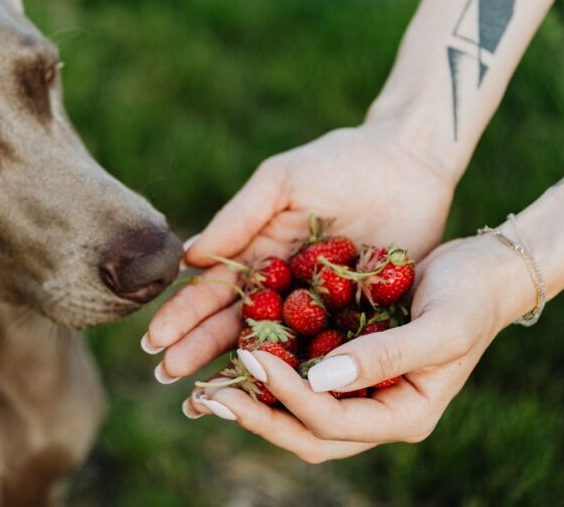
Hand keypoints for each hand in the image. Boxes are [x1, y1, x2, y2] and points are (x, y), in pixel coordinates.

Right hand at [143, 118, 454, 381]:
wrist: (410, 162)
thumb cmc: (339, 162)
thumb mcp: (282, 182)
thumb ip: (238, 217)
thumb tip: (187, 258)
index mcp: (258, 254)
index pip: (212, 291)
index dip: (183, 316)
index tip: (154, 342)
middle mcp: (282, 288)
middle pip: (234, 326)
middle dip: (198, 351)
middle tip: (166, 378)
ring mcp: (319, 308)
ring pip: (274, 349)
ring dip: (241, 374)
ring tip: (207, 401)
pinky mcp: (359, 320)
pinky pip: (328, 352)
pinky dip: (305, 376)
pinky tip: (280, 401)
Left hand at [182, 234, 529, 463]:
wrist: (485, 269)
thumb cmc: (471, 297)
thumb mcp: (441, 328)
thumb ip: (385, 357)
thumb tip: (320, 380)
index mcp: (402, 415)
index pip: (332, 423)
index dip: (287, 398)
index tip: (250, 360)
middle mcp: (376, 411)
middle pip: (306, 431)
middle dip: (255, 416)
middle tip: (206, 396)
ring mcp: (358, 390)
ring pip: (296, 410)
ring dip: (253, 400)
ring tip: (205, 386)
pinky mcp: (344, 360)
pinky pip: (298, 374)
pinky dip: (267, 369)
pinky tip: (232, 351)